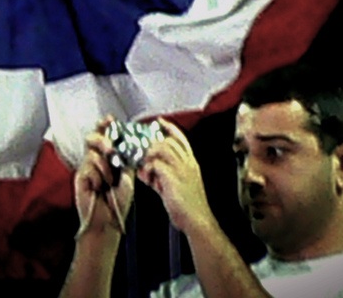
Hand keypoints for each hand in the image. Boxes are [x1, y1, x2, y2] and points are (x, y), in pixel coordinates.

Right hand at [73, 118, 134, 236]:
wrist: (108, 221)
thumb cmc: (118, 202)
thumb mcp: (127, 175)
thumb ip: (125, 158)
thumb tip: (125, 142)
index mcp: (109, 159)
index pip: (105, 136)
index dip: (106, 126)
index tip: (110, 119)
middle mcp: (96, 161)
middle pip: (94, 138)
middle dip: (103, 139)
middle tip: (111, 149)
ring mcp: (87, 168)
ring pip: (93, 151)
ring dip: (104, 164)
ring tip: (109, 179)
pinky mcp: (80, 175)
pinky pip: (89, 164)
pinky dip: (98, 174)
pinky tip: (100, 186)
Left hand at [136, 119, 213, 236]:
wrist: (198, 221)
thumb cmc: (189, 207)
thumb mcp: (177, 186)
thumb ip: (160, 176)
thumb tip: (144, 170)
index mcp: (191, 163)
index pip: (181, 138)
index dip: (170, 128)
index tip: (160, 121)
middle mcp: (187, 163)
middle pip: (169, 141)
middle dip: (154, 144)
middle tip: (145, 152)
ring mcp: (181, 170)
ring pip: (162, 148)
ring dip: (150, 156)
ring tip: (146, 167)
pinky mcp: (173, 178)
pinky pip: (156, 164)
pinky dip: (148, 169)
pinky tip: (147, 177)